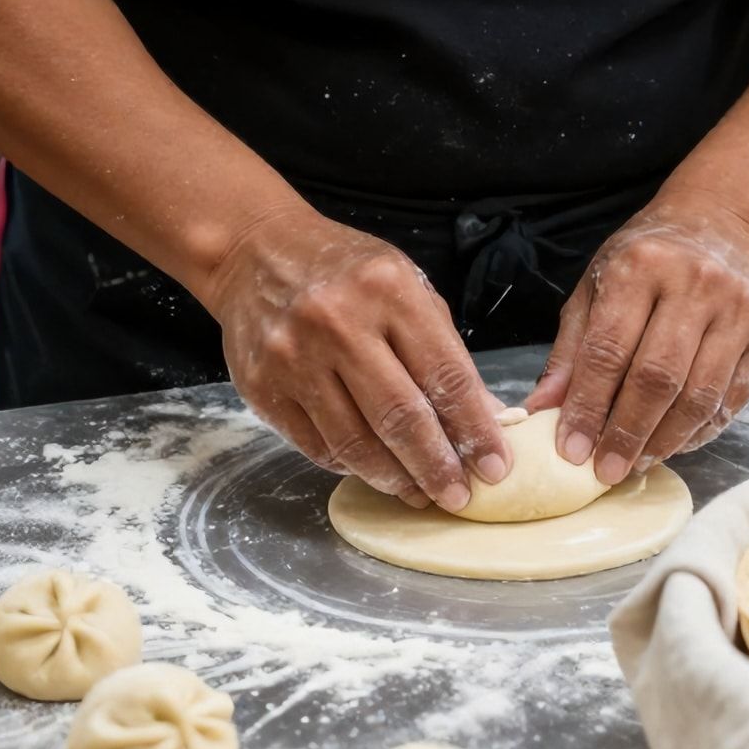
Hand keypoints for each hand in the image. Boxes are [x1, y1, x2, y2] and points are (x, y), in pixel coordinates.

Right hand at [203, 206, 508, 510]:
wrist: (254, 252)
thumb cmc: (344, 272)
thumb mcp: (408, 291)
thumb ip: (446, 354)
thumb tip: (486, 420)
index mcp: (388, 291)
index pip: (445, 376)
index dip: (475, 431)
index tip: (494, 467)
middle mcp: (338, 322)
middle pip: (400, 418)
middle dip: (437, 468)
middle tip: (458, 497)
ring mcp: (293, 357)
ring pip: (356, 443)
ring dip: (395, 478)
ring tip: (419, 492)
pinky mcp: (262, 387)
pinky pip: (317, 446)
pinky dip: (352, 466)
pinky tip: (374, 469)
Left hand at [525, 192, 748, 483]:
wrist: (720, 226)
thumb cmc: (645, 262)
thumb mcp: (596, 288)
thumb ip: (571, 350)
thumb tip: (542, 410)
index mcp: (640, 267)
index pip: (608, 350)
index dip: (588, 407)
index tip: (571, 451)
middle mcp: (695, 284)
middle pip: (658, 377)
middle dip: (628, 433)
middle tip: (605, 471)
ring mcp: (738, 310)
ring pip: (701, 395)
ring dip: (666, 440)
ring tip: (637, 464)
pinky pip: (734, 398)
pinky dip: (702, 430)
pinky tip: (674, 443)